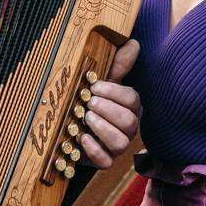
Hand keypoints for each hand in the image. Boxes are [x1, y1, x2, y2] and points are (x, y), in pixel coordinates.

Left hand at [78, 39, 141, 167]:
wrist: (72, 126)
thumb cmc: (90, 101)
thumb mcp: (102, 82)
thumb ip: (118, 65)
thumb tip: (133, 43)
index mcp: (130, 107)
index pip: (132, 100)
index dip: (115, 93)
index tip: (95, 86)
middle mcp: (128, 128)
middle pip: (130, 122)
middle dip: (108, 110)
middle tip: (89, 102)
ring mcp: (117, 146)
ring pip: (121, 143)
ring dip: (103, 129)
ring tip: (86, 118)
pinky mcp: (103, 160)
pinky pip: (106, 162)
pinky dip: (95, 150)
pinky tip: (83, 138)